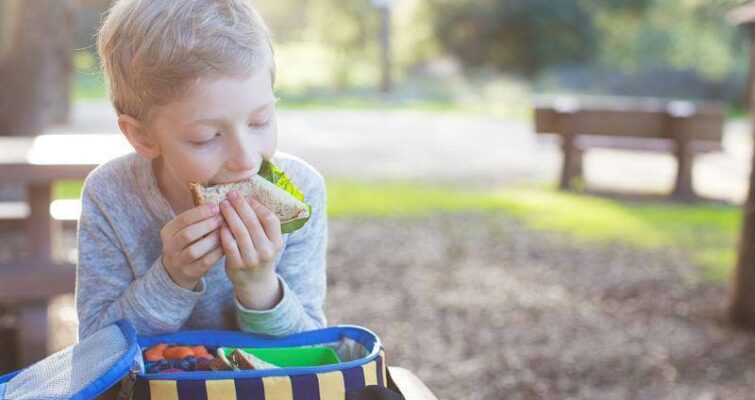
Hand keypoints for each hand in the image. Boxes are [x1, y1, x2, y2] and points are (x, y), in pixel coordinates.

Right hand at [161, 204, 224, 289]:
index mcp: (167, 232)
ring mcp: (179, 262)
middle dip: (207, 225)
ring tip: (224, 231)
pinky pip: (205, 262)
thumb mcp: (184, 229)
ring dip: (212, 239)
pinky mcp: (190, 273)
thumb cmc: (187, 243)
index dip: (200, 212)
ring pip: (195, 250)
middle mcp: (169, 247)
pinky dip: (217, 252)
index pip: (182, 220)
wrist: (178, 271)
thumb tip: (218, 203)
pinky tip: (226, 244)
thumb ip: (196, 218)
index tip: (216, 206)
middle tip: (222, 218)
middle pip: (188, 234)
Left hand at [219, 190, 283, 308]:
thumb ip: (263, 225)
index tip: (247, 197)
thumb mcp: (269, 242)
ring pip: (239, 232)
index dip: (257, 206)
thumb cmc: (260, 255)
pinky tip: (219, 223)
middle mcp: (266, 251)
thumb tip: (249, 199)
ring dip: (230, 216)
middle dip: (241, 206)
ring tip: (223, 205)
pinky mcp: (237, 265)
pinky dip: (223, 232)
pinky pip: (228, 244)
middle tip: (231, 195)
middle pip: (253, 223)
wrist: (255, 283)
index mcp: (277, 242)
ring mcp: (252, 259)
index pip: (270, 219)